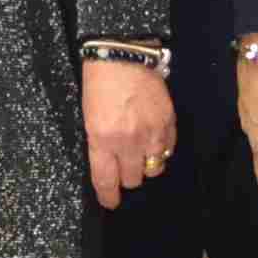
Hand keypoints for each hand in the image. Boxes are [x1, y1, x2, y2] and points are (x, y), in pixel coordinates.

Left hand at [81, 61, 173, 208]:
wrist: (123, 55)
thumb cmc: (99, 84)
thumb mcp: (89, 116)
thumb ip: (99, 143)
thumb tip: (109, 164)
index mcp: (102, 140)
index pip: (106, 180)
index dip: (109, 196)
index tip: (111, 202)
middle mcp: (128, 142)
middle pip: (133, 179)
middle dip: (127, 176)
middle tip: (124, 166)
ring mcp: (151, 134)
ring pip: (153, 169)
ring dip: (145, 164)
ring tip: (140, 152)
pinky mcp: (168, 124)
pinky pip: (167, 150)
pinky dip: (160, 149)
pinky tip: (152, 138)